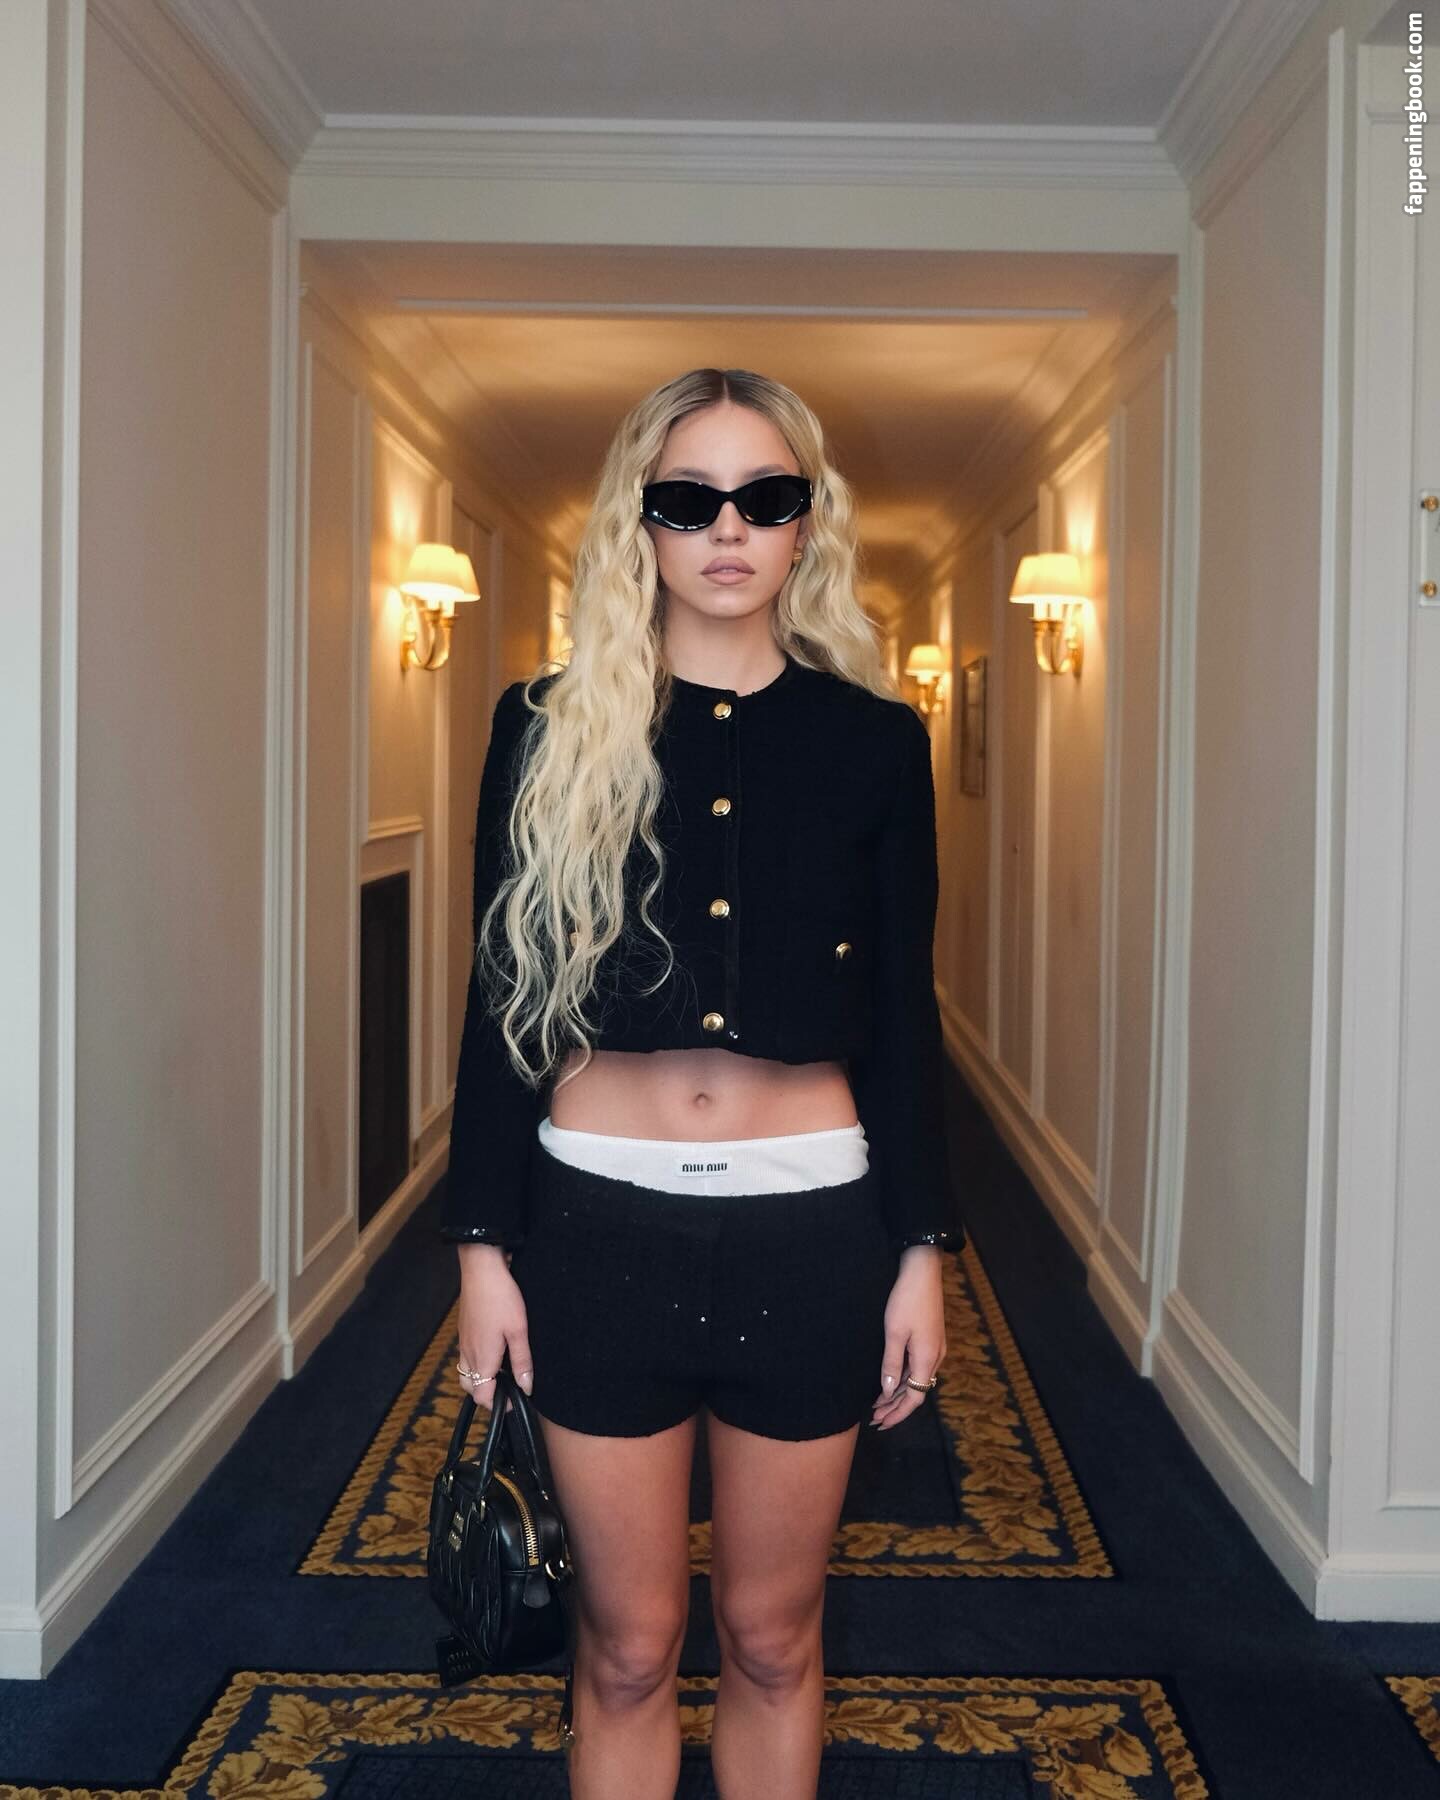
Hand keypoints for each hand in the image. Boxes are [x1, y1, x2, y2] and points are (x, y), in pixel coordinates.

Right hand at [455, 1243, 533, 1414]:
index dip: (498, 1405)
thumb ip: (522, 1361)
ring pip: (466, 1373)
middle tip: (508, 1390)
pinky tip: (493, 1351)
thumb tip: (526, 1387)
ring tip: (502, 1372)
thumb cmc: (501, 1298)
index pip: (482, 1396)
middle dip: (487, 1395)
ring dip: (480, 1379)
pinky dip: (476, 1364)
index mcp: (483, 1358)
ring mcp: (463, 1342)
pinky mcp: (463, 1330)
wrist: (481, 1269)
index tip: (514, 1404)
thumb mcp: (519, 1331)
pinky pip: (465, 1357)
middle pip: (471, 1388)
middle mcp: (468, 1354)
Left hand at [869, 1246, 945, 1430]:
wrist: (923, 1272)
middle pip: (916, 1391)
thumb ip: (891, 1364)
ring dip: (899, 1393)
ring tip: (879, 1403)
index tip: (880, 1422)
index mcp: (927, 1359)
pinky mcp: (932, 1338)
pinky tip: (891, 1379)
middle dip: (895, 1406)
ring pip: (917, 1379)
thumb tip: (887, 1392)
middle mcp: (936, 1357)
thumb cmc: (906, 1300)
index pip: (914, 1398)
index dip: (897, 1413)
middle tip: (874, 1417)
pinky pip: (919, 1367)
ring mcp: (936, 1347)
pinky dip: (904, 1378)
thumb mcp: (894, 1333)